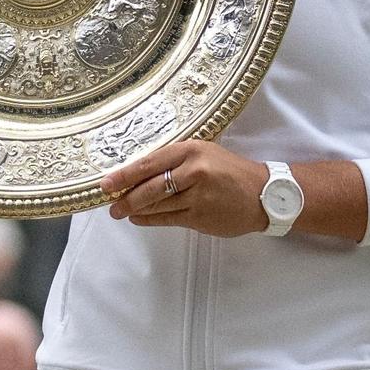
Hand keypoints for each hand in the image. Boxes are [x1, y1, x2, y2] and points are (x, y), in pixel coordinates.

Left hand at [99, 140, 268, 237]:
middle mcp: (193, 171)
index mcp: (191, 150)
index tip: (106, 181)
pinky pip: (168, 219)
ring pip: (157, 205)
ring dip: (136, 210)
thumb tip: (140, 172)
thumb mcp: (204, 153)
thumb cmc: (230, 170)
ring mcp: (197, 196)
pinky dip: (150, 220)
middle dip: (126, 196)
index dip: (126, 173)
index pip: (151, 162)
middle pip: (150, 187)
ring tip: (121, 211)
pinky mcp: (200, 217)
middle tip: (110, 203)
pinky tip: (140, 219)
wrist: (262, 194)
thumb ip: (176, 160)